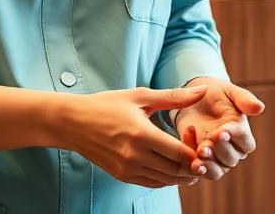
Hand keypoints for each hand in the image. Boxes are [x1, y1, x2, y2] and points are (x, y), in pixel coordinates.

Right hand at [60, 85, 205, 188]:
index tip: (202, 142)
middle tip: (201, 154)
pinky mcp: (121, 176)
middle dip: (192, 165)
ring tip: (189, 161)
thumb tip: (201, 91)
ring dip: (181, 174)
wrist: (73, 122)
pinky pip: (151, 184)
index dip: (196, 152)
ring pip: (165, 181)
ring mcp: (127, 169)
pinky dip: (165, 178)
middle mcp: (134, 156)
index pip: (179, 153)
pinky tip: (170, 166)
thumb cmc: (107, 105)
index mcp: (141, 134)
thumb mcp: (140, 96)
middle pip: (175, 170)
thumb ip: (174, 97)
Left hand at [173, 78, 264, 180]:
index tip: (221, 131)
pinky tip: (193, 163)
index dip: (234, 138)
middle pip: (231, 158)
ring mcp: (217, 158)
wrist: (193, 100)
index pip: (245, 143)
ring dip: (209, 164)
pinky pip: (203, 172)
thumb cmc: (216, 94)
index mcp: (242, 133)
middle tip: (206, 142)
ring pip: (218, 170)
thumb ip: (244, 99)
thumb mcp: (229, 92)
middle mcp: (232, 149)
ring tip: (199, 152)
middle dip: (219, 151)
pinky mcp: (202, 162)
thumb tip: (260, 107)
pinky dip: (198, 169)